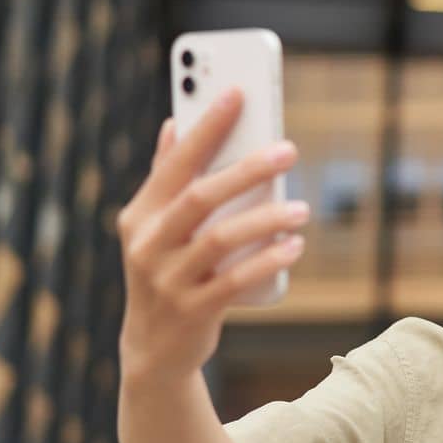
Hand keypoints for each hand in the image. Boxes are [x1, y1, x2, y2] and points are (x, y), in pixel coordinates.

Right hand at [116, 87, 308, 382]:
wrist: (154, 349)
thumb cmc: (167, 273)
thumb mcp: (157, 228)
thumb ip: (167, 178)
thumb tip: (173, 123)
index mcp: (141, 214)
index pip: (176, 162)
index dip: (206, 127)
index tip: (238, 92)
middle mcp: (147, 243)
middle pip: (201, 197)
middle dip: (246, 169)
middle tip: (289, 149)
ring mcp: (166, 279)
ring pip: (219, 240)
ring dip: (264, 219)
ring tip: (301, 208)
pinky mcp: (191, 310)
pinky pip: (233, 282)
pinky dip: (266, 261)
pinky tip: (293, 246)